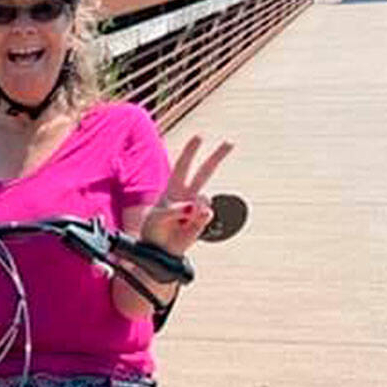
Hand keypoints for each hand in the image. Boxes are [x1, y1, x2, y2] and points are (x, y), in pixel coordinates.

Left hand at [141, 135, 234, 254]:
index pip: (183, 166)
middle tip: (231, 141)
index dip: (191, 151)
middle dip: (217, 156)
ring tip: (179, 221)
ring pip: (205, 197)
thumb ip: (174, 210)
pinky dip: (196, 219)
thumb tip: (195, 207)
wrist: (161, 251)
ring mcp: (197, 208)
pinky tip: (187, 226)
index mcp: (173, 189)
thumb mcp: (156, 218)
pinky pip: (205, 214)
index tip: (200, 136)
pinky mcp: (203, 221)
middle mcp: (188, 195)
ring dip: (192, 208)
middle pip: (205, 172)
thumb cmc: (155, 231)